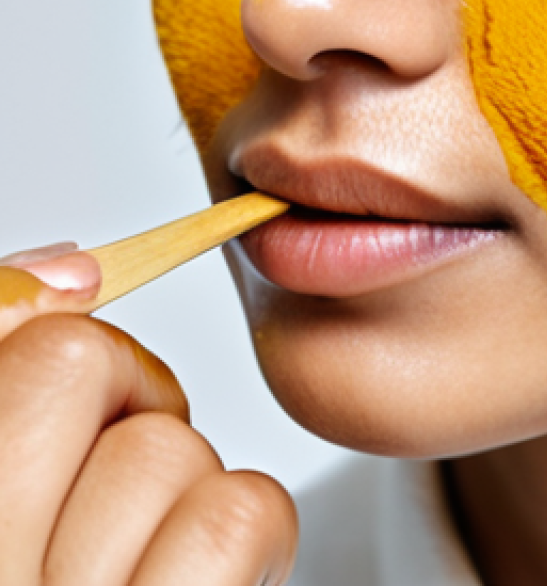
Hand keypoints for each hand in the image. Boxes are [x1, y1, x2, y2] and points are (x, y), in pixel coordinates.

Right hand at [0, 244, 296, 585]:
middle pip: (77, 365)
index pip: (15, 343)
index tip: (74, 379)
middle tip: (109, 463)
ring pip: (166, 446)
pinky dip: (245, 538)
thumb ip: (4, 363)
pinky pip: (239, 515)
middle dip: (117, 392)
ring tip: (142, 557)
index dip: (53, 342)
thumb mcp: (10, 482)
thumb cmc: (54, 563)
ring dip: (178, 486)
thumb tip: (75, 268)